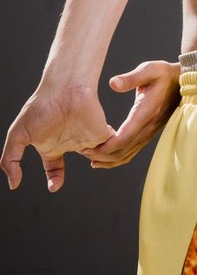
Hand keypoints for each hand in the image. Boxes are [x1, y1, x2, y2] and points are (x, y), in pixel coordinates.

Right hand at [1, 85, 115, 191]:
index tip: (54, 186)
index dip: (54, 179)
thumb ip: (10, 160)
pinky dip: (105, 157)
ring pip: (96, 160)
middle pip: (76, 165)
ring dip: (93, 165)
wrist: (64, 88)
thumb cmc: (41, 106)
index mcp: (51, 144)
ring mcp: (86, 137)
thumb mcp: (18, 135)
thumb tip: (14, 184)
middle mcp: (69, 141)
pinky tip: (93, 154)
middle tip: (76, 175)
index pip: (54, 167)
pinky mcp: (102, 132)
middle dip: (77, 174)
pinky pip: (109, 150)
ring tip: (86, 161)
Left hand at [80, 60, 180, 168]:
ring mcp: (149, 132)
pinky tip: (105, 158)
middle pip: (122, 151)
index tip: (88, 147)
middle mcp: (147, 127)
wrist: (182, 81)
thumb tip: (113, 83)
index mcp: (145, 114)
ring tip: (90, 158)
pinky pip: (132, 151)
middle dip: (101, 155)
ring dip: (108, 160)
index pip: (123, 138)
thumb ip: (131, 77)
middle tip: (81, 151)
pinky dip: (117, 158)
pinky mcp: (148, 133)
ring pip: (127, 155)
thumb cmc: (164, 74)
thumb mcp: (149, 69)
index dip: (105, 147)